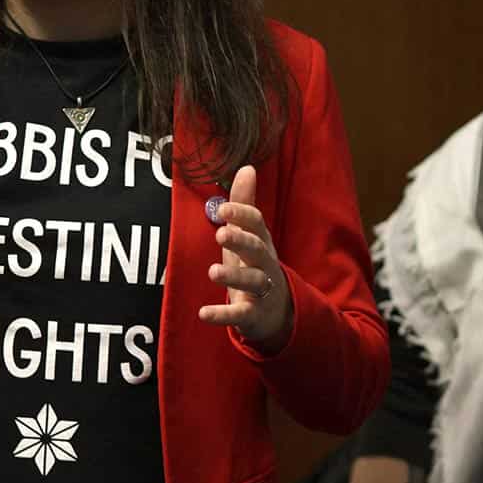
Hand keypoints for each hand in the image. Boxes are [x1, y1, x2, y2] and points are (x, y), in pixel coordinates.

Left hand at [197, 165, 292, 352]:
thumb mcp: (250, 235)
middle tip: (221, 234)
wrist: (278, 311)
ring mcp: (261, 290)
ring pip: (252, 281)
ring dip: (233, 276)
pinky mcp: (253, 314)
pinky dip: (222, 315)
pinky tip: (203, 313)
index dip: (242, 216)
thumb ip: (245, 204)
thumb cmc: (256, 265)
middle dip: (241, 241)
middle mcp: (264, 264)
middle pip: (257, 250)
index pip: (257, 225)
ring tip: (213, 272)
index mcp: (261, 242)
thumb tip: (247, 167)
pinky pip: (239, 314)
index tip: (223, 209)